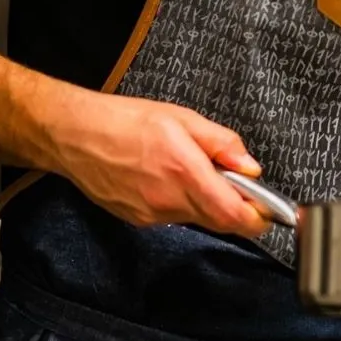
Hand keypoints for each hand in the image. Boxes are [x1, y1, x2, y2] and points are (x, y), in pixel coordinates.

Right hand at [43, 88, 268, 237]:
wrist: (73, 135)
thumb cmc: (123, 121)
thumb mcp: (183, 118)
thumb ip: (223, 144)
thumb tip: (251, 168)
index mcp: (185, 172)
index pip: (235, 216)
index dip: (258, 218)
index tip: (267, 211)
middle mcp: (169, 200)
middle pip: (221, 222)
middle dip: (235, 208)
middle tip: (233, 184)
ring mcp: (152, 214)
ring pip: (198, 219)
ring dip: (207, 203)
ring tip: (190, 172)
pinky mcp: (138, 220)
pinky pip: (174, 217)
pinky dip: (182, 204)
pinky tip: (166, 179)